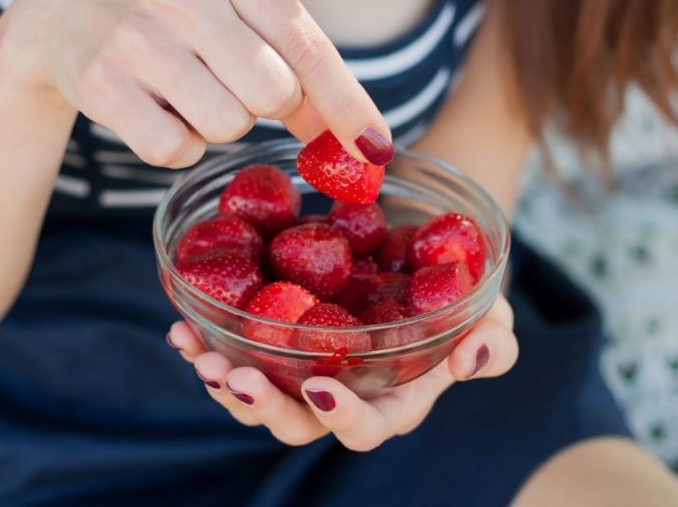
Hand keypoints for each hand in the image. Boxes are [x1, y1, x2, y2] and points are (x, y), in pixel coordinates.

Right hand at [0, 0, 389, 166]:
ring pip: (227, 127)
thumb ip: (295, 57)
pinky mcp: (99, 81)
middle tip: (229, 81)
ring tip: (183, 87)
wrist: (58, 6)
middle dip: (264, 104)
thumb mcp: (233, 3)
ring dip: (217, 124)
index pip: (307, 44)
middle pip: (272, 94)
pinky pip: (174, 150)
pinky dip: (174, 144)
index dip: (347, 104)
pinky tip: (152, 107)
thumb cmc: (170, 9)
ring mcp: (136, 33)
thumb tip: (360, 139)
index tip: (376, 151)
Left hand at [167, 295, 517, 450]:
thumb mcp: (492, 315)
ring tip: (195, 349)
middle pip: (295, 421)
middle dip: (259, 406)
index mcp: (391, 400)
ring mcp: (304, 366)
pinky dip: (206, 340)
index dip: (342, 417)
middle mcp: (341, 393)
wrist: (421, 252)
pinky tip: (183, 323)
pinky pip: (236, 349)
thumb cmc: (458, 293)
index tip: (321, 387)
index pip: (365, 426)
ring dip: (220, 379)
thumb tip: (468, 362)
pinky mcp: (277, 337)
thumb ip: (494, 345)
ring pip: (256, 392)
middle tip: (230, 375)